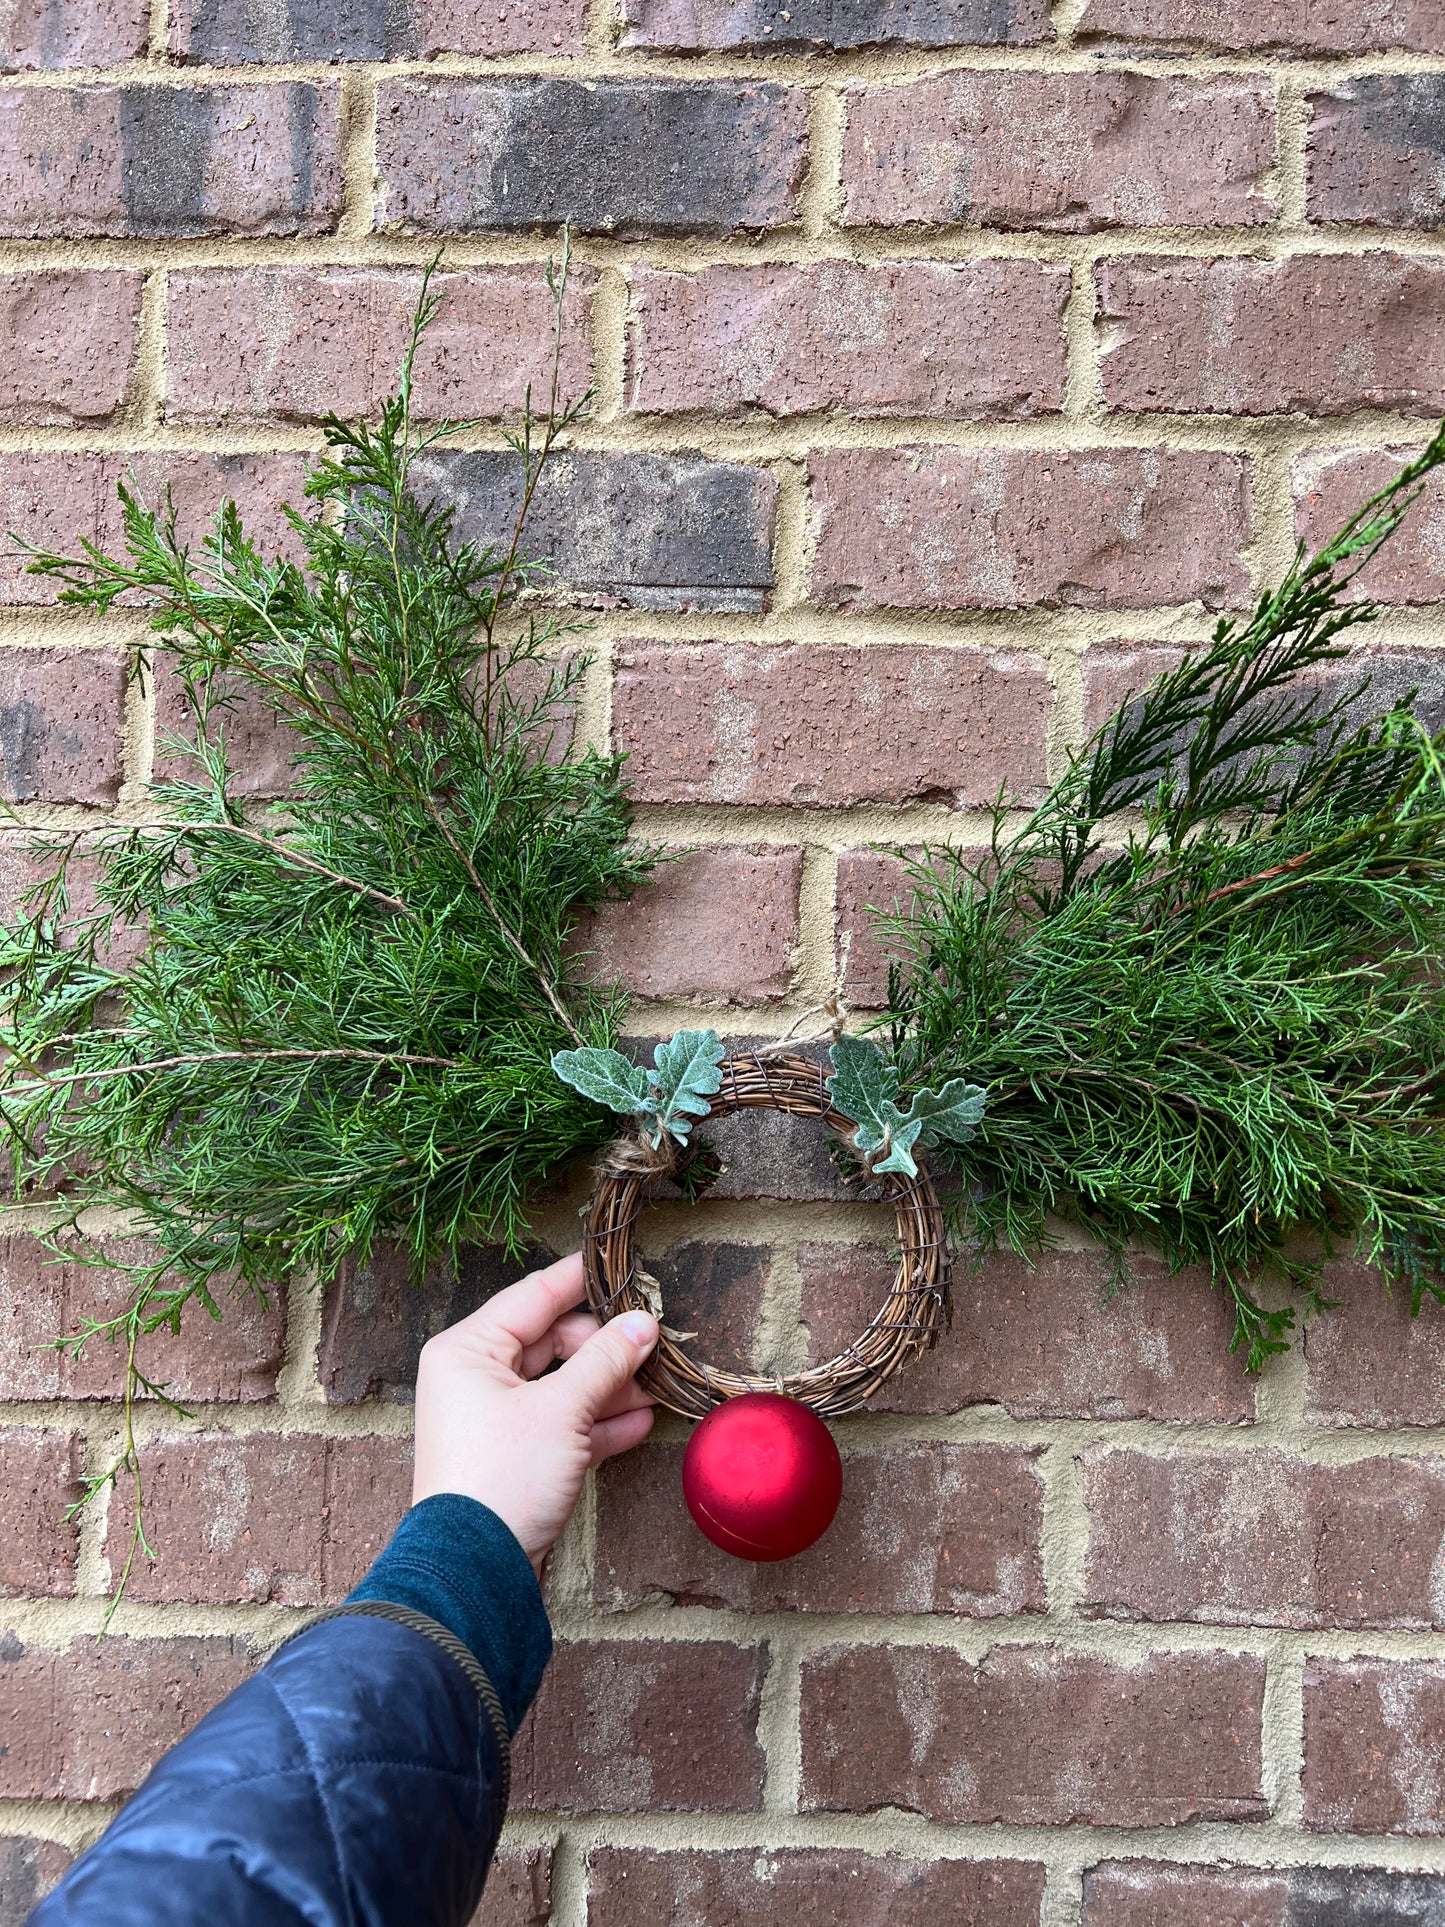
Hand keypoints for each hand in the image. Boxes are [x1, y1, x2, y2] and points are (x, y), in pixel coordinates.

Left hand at [411, 1251, 658, 1572]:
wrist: (475, 1571)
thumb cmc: (503, 1476)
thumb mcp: (562, 1410)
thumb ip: (606, 1361)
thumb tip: (643, 1323)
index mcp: (468, 1350)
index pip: (533, 1296)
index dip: (581, 1281)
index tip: (622, 1266)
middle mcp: (475, 1377)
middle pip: (552, 1341)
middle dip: (605, 1346)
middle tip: (655, 1342)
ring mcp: (494, 1419)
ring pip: (562, 1385)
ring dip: (610, 1386)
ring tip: (658, 1385)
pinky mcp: (514, 1457)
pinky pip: (562, 1425)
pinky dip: (598, 1424)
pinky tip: (641, 1423)